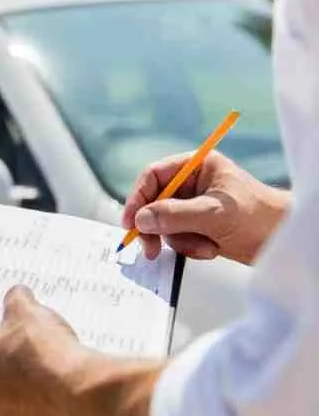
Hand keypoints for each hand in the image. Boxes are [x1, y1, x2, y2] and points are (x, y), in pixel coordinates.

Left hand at [0, 285, 94, 415]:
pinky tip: (63, 381)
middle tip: (25, 344)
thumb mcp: (25, 311)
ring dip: (28, 385)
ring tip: (48, 362)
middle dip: (6, 363)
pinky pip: (42, 413)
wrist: (81, 388)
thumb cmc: (42, 351)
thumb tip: (17, 294)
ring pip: (17, 400)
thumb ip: (15, 300)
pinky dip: (49, 400)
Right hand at [122, 151, 289, 264]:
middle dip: (155, 227)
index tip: (131, 223)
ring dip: (178, 241)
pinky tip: (209, 249)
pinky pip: (176, 237)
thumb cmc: (258, 217)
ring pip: (163, 224)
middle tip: (150, 249)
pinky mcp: (197, 226)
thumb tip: (141, 220)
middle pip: (153, 202)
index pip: (154, 176)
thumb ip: (174, 215)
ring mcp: (193, 205)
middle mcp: (192, 183)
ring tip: (203, 247)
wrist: (283, 240)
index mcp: (197, 166)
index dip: (138, 198)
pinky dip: (188, 247)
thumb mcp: (213, 214)